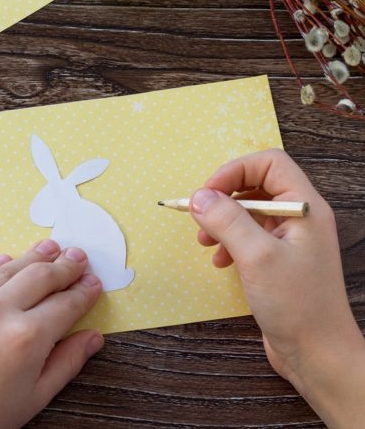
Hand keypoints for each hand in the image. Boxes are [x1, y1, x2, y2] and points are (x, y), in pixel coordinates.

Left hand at [0, 240, 102, 428]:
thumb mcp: (32, 399)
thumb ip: (66, 363)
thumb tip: (92, 338)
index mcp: (27, 338)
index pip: (66, 304)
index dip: (84, 292)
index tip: (93, 283)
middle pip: (41, 277)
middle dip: (64, 265)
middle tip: (78, 256)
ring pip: (9, 268)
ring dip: (34, 255)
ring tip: (51, 246)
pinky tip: (7, 258)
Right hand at [189, 149, 364, 427]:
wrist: (318, 354)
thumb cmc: (297, 305)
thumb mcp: (257, 257)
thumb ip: (227, 221)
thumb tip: (198, 196)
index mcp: (304, 207)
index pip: (269, 163)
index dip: (234, 171)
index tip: (207, 193)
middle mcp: (299, 217)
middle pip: (256, 185)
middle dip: (224, 197)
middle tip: (201, 218)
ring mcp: (290, 239)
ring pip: (249, 211)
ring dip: (222, 220)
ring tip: (205, 242)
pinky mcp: (278, 259)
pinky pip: (248, 236)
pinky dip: (228, 242)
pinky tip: (219, 262)